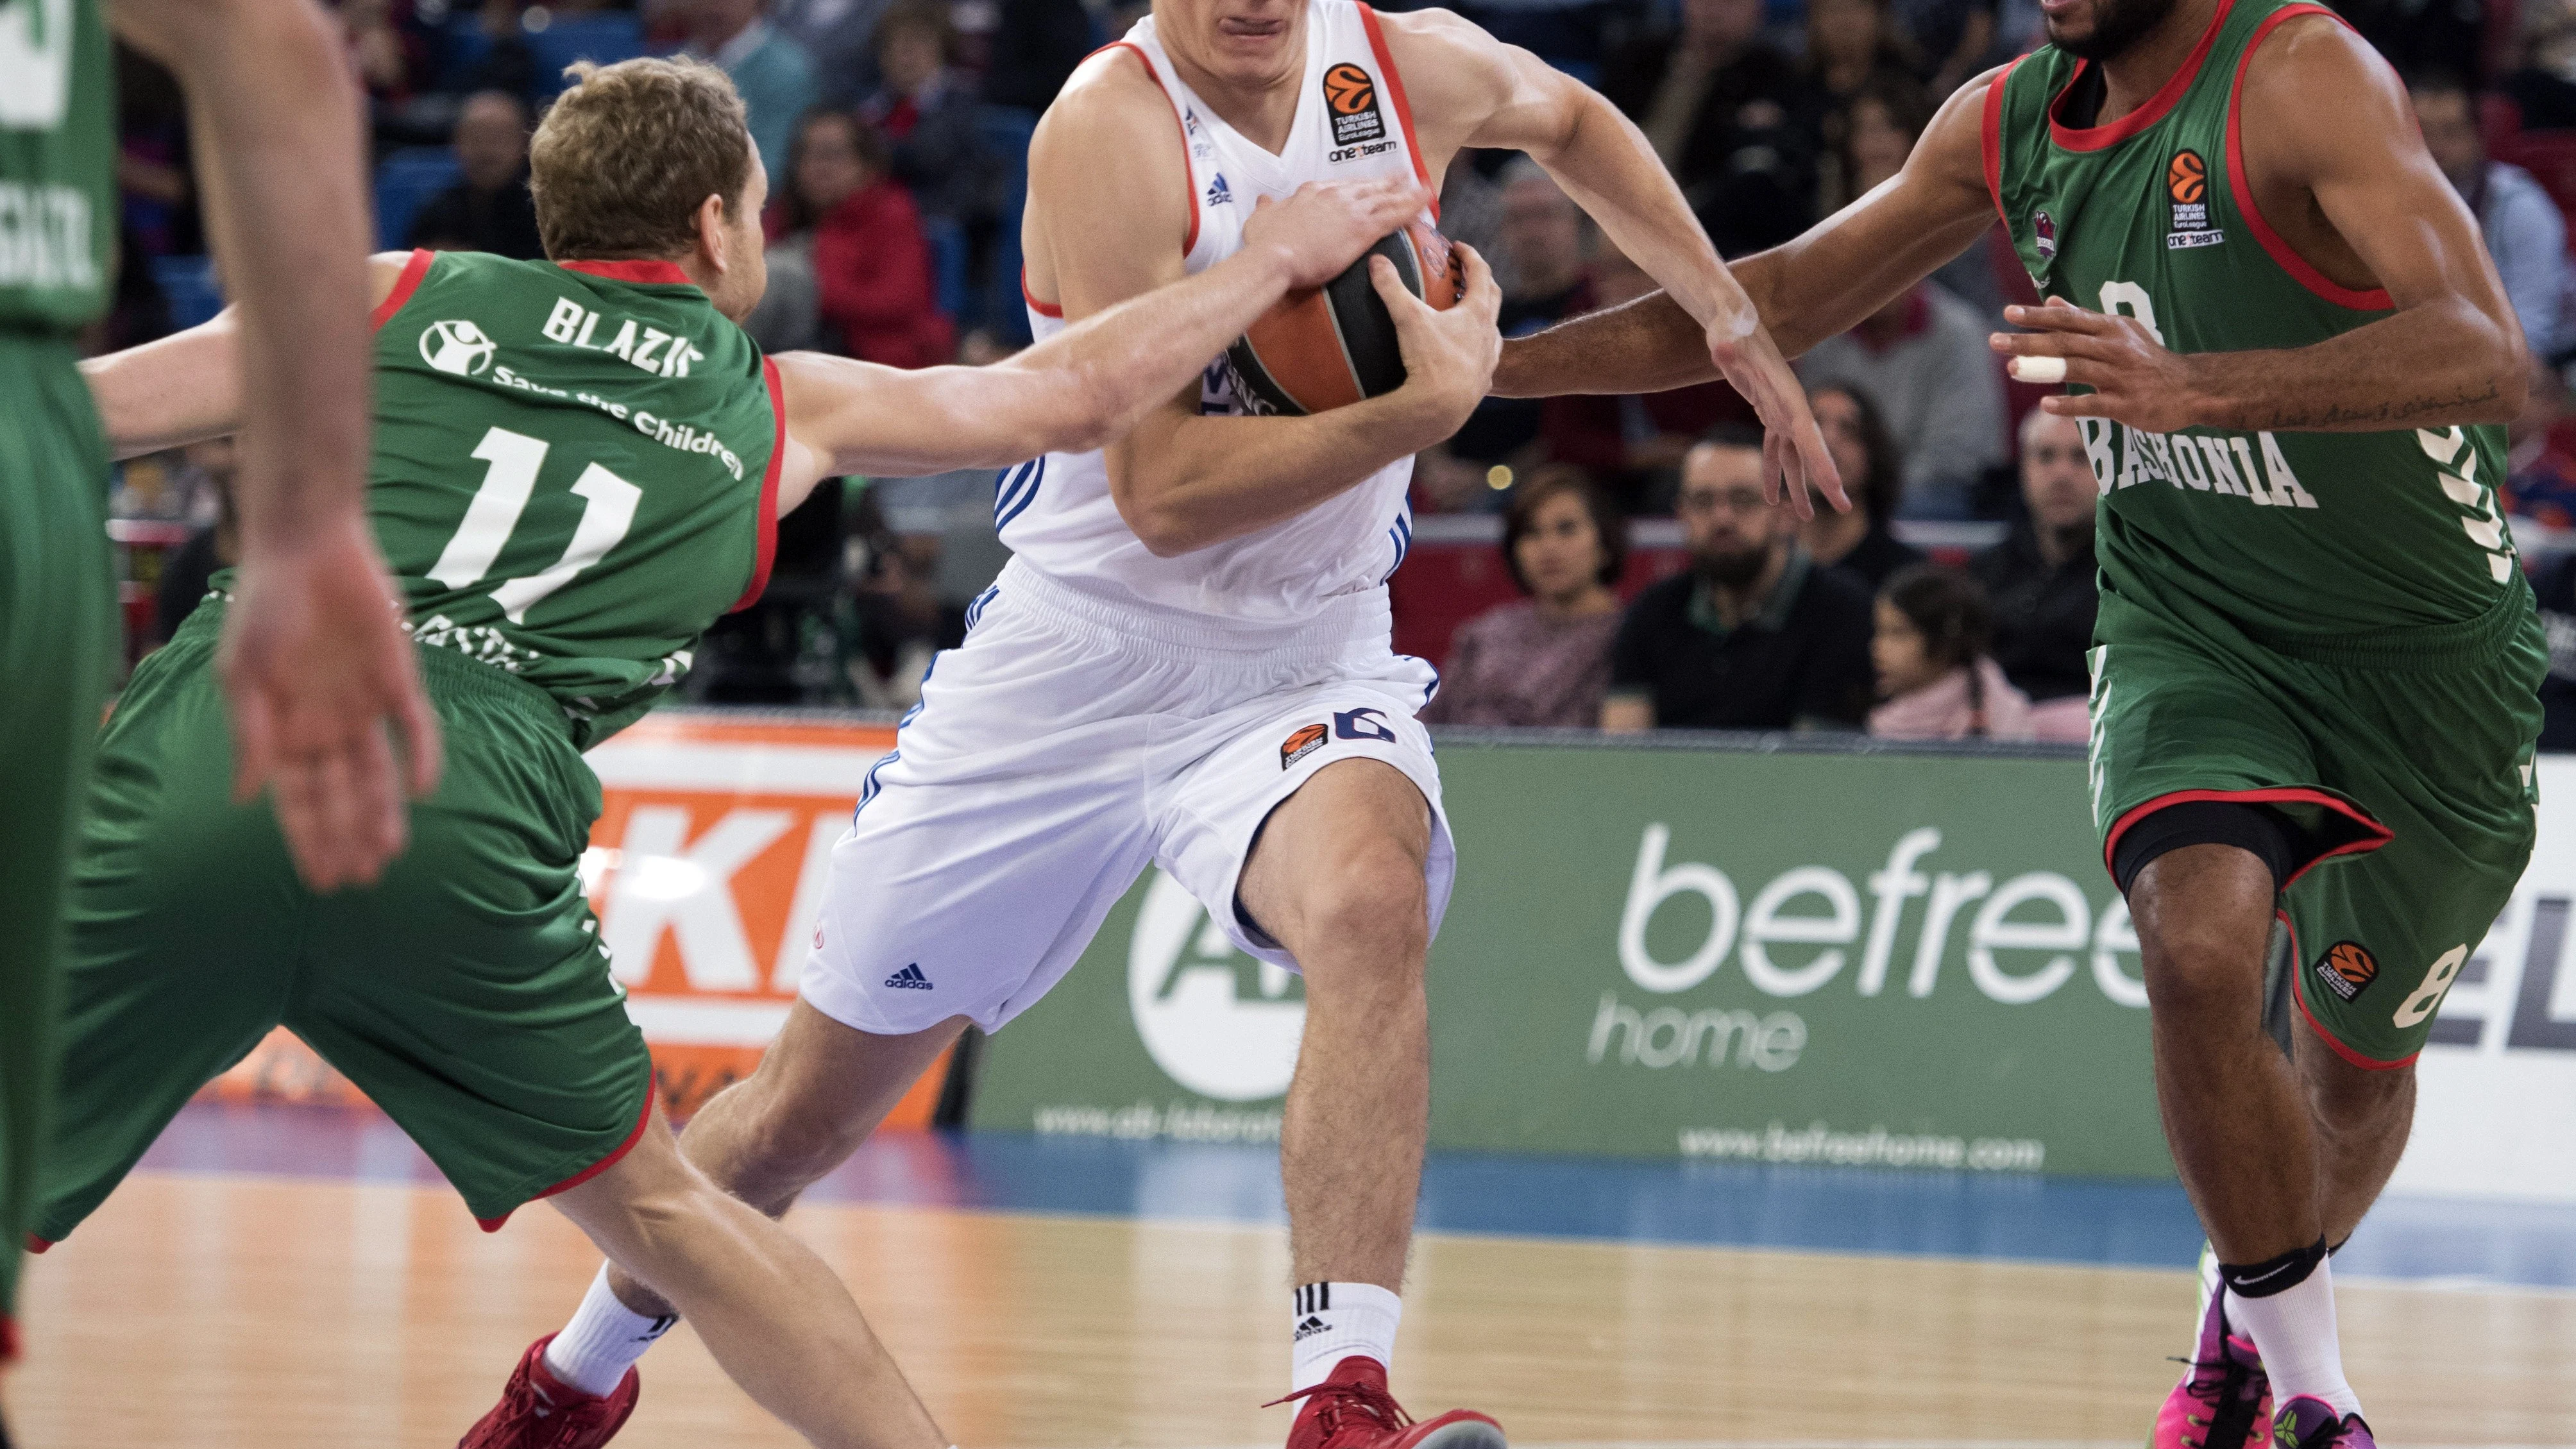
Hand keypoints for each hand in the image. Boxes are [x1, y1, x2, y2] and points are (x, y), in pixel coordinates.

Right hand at [220, 512, 442, 891]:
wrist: (308, 548)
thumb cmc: (264, 607)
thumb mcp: (244, 673)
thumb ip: (250, 734)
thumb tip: (244, 798)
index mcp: (282, 728)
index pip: (298, 798)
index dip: (309, 837)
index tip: (320, 878)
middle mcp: (324, 725)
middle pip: (340, 795)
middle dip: (348, 837)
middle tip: (360, 879)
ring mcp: (362, 705)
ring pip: (378, 773)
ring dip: (383, 812)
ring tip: (389, 854)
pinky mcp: (398, 680)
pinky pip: (414, 727)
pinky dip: (421, 757)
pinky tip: (423, 789)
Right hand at [1244, 178, 1432, 291]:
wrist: (1275, 257)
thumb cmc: (1265, 244)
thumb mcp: (1259, 220)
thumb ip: (1266, 209)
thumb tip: (1264, 200)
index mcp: (1312, 192)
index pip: (1340, 186)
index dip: (1356, 186)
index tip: (1366, 186)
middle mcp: (1335, 194)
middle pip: (1368, 186)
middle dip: (1387, 182)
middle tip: (1403, 177)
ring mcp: (1351, 209)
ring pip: (1385, 197)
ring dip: (1405, 192)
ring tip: (1421, 188)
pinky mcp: (1363, 228)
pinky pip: (1395, 215)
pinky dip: (1412, 207)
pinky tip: (1425, 204)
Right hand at [1375, 241, 1501, 434]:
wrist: (1442, 408)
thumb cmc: (1430, 360)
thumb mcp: (1407, 318)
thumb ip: (1391, 287)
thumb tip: (1376, 261)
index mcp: (1477, 312)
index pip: (1481, 272)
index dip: (1470, 255)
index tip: (1458, 247)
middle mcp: (1489, 333)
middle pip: (1493, 297)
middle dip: (1480, 281)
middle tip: (1466, 273)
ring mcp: (1489, 359)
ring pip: (1492, 331)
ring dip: (1482, 318)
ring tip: (1465, 315)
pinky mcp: (1482, 383)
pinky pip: (1484, 360)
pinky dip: (1475, 350)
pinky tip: (1462, 356)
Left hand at [1707, 319, 1847, 518]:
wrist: (1731, 319)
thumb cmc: (1729, 325)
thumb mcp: (1727, 335)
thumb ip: (1728, 345)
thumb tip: (1723, 347)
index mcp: (1786, 396)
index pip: (1808, 434)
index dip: (1822, 461)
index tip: (1835, 486)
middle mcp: (1791, 406)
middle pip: (1812, 449)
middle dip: (1827, 480)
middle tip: (1844, 507)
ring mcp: (1782, 412)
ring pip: (1795, 457)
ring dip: (1799, 488)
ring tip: (1805, 519)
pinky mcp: (1770, 414)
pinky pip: (1775, 450)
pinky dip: (1774, 473)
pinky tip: (1771, 499)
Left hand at [1992, 297, 2201, 432]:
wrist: (2191, 387)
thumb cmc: (2148, 359)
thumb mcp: (2120, 332)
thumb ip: (2084, 319)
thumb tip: (2053, 301)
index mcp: (2111, 329)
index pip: (2069, 319)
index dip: (2038, 316)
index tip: (2008, 313)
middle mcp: (2114, 349)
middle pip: (2065, 343)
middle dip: (2029, 341)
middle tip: (1995, 340)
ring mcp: (2120, 376)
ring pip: (2076, 369)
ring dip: (2043, 369)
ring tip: (2012, 368)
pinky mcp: (2126, 404)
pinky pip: (2093, 403)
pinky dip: (2070, 405)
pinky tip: (2046, 405)